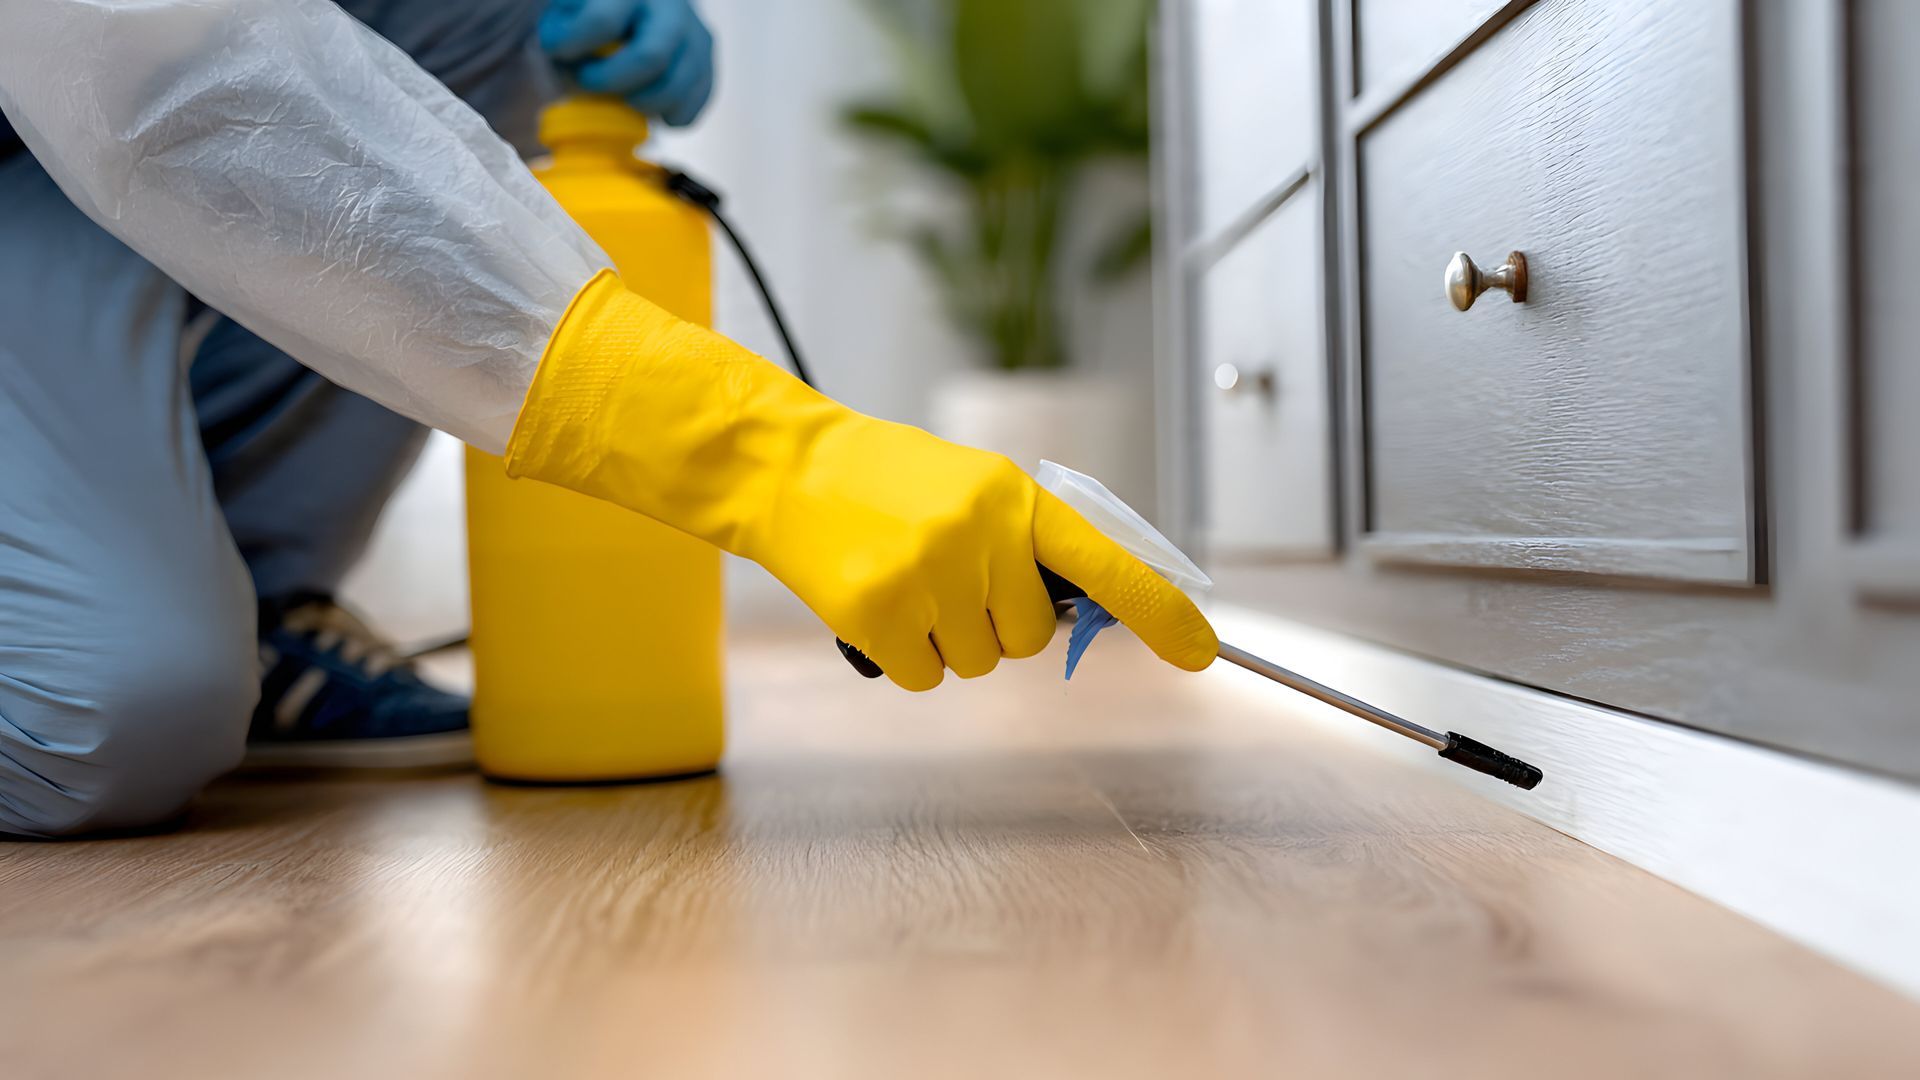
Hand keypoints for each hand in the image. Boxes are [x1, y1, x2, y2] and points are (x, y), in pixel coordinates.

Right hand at [506, 273, 1220, 690]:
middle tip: (948, 577)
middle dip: (996, 623)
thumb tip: (1086, 616)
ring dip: (945, 640)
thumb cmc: (886, 481)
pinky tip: (877, 605)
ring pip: (976, 663)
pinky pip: (923, 679)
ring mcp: (929, 578)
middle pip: (1030, 637)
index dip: (1159, 611)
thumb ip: (1029, 545)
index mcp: (1016, 499)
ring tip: (904, 580)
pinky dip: (903, 658)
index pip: (1107, 562)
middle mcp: (981, 536)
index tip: (1202, 651)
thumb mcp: (973, 489)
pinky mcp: (880, 617)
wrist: (787, 469)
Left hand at [539, 0, 714, 126]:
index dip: (573, 45)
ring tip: (622, 97)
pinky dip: (664, 117)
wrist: (638, 13)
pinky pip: (690, 109)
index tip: (559, 52)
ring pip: (675, 87)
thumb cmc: (591, 15)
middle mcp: (671, 6)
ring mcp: (696, 36)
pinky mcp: (708, 67)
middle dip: (612, 80)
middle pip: (651, 57)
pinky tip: (646, 103)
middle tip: (590, 82)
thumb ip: (563, 34)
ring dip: (640, 103)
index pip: (603, 21)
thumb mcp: (569, 11)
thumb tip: (574, 73)